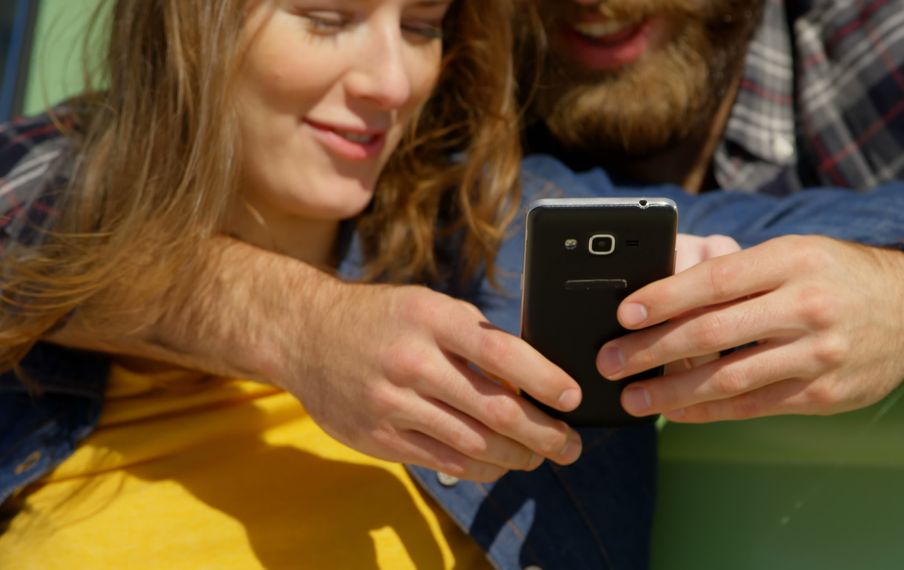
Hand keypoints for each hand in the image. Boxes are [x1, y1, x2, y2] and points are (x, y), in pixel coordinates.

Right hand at [280, 284, 583, 481]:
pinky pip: (444, 461)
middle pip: (493, 409)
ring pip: (473, 443)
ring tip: (541, 457)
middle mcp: (411, 362)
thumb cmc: (383, 319)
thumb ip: (476, 338)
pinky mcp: (378, 437)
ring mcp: (391, 404)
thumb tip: (533, 378)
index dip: (544, 378)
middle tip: (570, 444)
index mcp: (430, 318)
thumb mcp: (429, 307)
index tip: (572, 398)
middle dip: (542, 433)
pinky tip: (500, 464)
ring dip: (517, 456)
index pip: (501, 352)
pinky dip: (481, 467)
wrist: (306, 334)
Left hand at [597, 235, 903, 421]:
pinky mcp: (823, 393)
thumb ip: (739, 272)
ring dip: (671, 392)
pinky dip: (709, 410)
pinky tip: (677, 411)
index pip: (715, 280)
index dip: (663, 298)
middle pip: (712, 331)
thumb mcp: (795, 253)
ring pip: (729, 378)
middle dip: (650, 350)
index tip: (623, 313)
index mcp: (791, 260)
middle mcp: (805, 306)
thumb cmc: (838, 273)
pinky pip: (753, 405)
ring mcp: (817, 354)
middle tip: (609, 362)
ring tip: (633, 398)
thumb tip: (664, 296)